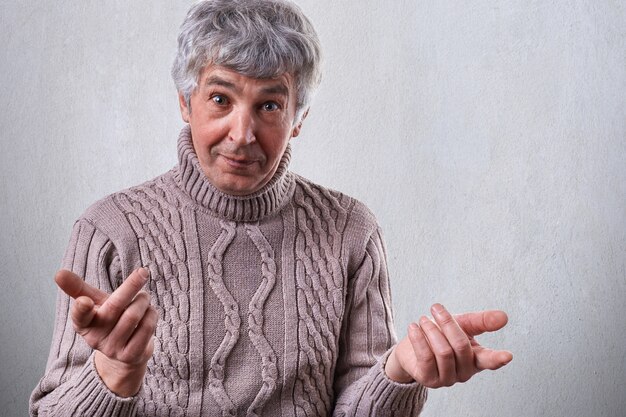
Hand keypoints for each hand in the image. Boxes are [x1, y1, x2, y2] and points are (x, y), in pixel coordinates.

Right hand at [55, 268, 157, 396]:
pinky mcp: (130, 356)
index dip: (81, 308)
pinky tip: (149, 312)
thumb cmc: (108, 320)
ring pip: (134, 315)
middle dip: (131, 286)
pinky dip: (152, 314)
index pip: (80, 316)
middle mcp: (95, 338)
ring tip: (144, 297)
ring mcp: (113, 349)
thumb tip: (58, 272)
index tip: (84, 301)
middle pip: (115, 307)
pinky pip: (146, 328)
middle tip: (143, 272)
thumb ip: (79, 289)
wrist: (123, 353)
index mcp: (83, 324)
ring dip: (144, 300)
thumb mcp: (94, 304)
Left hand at [385, 303, 511, 387]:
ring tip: (424, 319)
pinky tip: (413, 327)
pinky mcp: (429, 379)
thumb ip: (482, 321)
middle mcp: (465, 372)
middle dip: (447, 323)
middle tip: (436, 308)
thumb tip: (503, 317)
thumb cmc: (441, 335)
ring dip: (431, 330)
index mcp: (476, 358)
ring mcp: (447, 378)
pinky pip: (425, 357)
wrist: (412, 347)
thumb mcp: (463, 324)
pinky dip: (419, 338)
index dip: (498, 358)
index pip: (489, 360)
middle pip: (461, 346)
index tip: (507, 355)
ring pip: (443, 352)